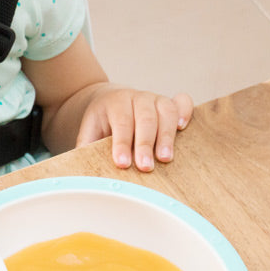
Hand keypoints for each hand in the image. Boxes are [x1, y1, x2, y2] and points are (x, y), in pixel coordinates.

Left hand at [76, 88, 192, 171]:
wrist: (110, 101)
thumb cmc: (101, 123)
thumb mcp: (89, 132)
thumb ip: (86, 148)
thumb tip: (83, 173)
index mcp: (115, 103)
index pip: (121, 123)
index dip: (122, 144)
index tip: (122, 164)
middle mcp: (137, 98)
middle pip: (145, 118)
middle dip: (145, 144)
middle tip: (145, 167)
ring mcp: (155, 99)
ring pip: (166, 112)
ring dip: (167, 136)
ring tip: (165, 159)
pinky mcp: (170, 103)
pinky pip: (183, 103)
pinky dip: (185, 112)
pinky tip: (183, 129)